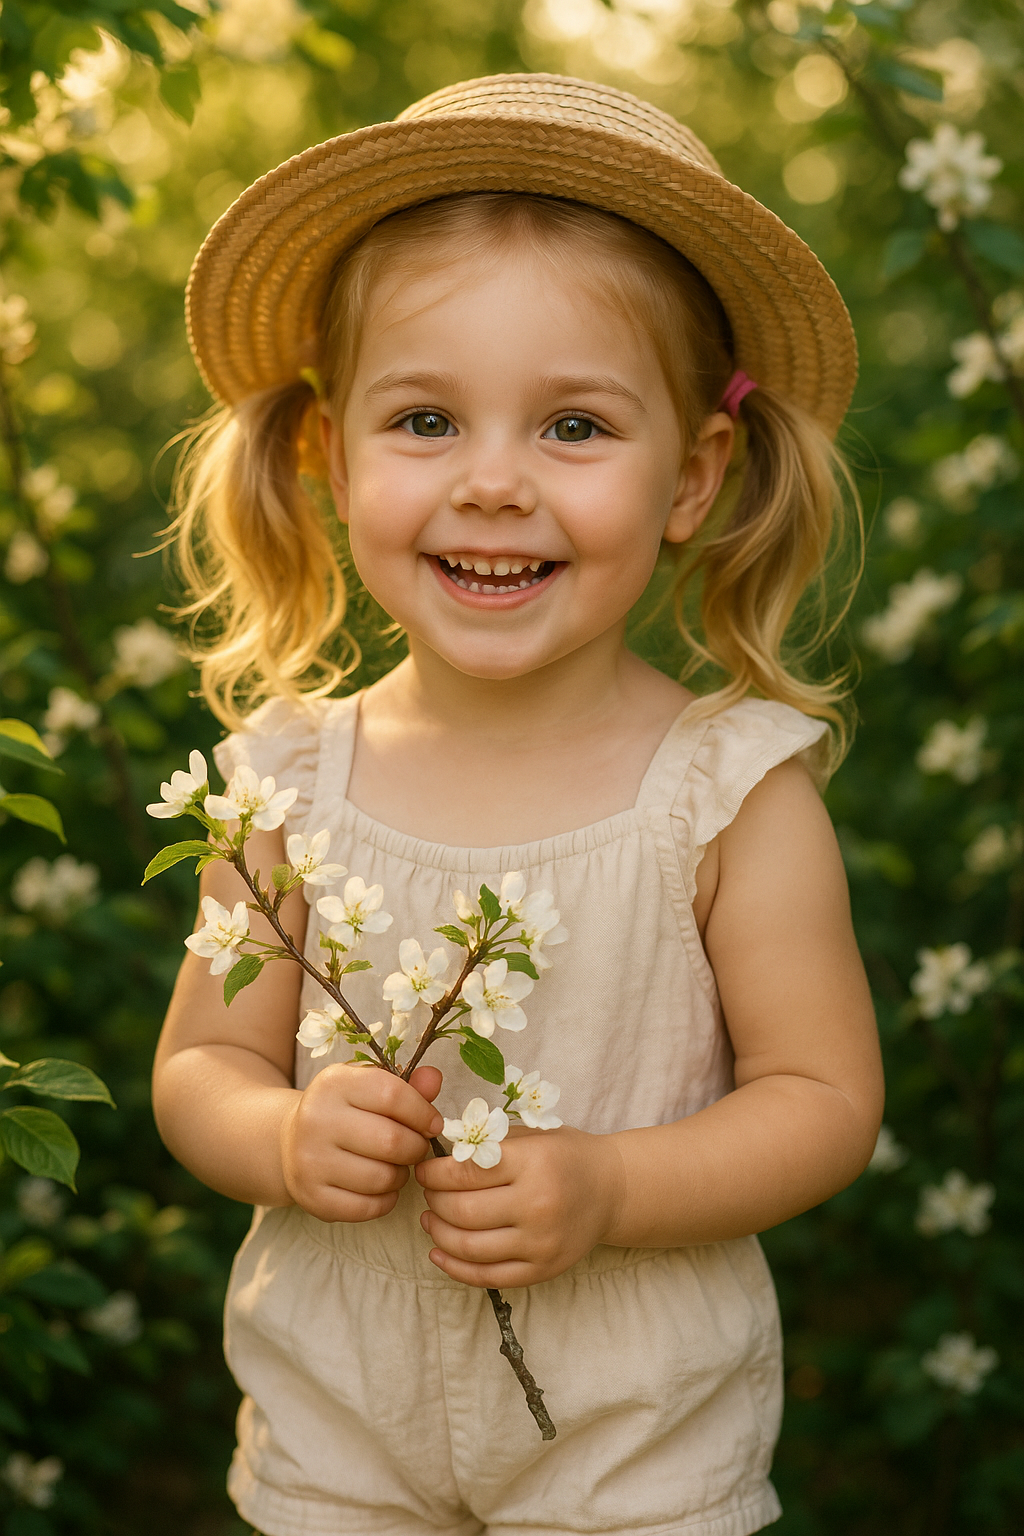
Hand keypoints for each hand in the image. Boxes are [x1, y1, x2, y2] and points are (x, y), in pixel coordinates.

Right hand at [280, 1063, 442, 1222]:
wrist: (290, 1140)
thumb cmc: (343, 1110)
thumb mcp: (368, 1086)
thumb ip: (406, 1084)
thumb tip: (434, 1079)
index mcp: (333, 1083)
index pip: (392, 1095)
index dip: (422, 1112)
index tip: (433, 1123)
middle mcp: (316, 1119)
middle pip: (391, 1141)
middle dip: (416, 1147)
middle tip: (417, 1147)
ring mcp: (310, 1160)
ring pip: (382, 1178)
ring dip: (401, 1175)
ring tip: (397, 1166)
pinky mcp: (311, 1196)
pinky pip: (368, 1207)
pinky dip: (386, 1200)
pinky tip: (383, 1188)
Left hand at [415, 1125, 624, 1286]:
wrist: (611, 1189)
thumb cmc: (565, 1155)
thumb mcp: (532, 1135)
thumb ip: (488, 1143)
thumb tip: (438, 1156)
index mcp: (532, 1163)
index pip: (465, 1172)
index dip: (434, 1173)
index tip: (424, 1170)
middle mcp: (537, 1204)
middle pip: (463, 1210)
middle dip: (433, 1201)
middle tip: (427, 1193)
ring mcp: (540, 1242)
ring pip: (470, 1246)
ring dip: (438, 1234)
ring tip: (430, 1219)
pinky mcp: (542, 1269)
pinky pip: (487, 1276)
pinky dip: (455, 1267)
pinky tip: (439, 1252)